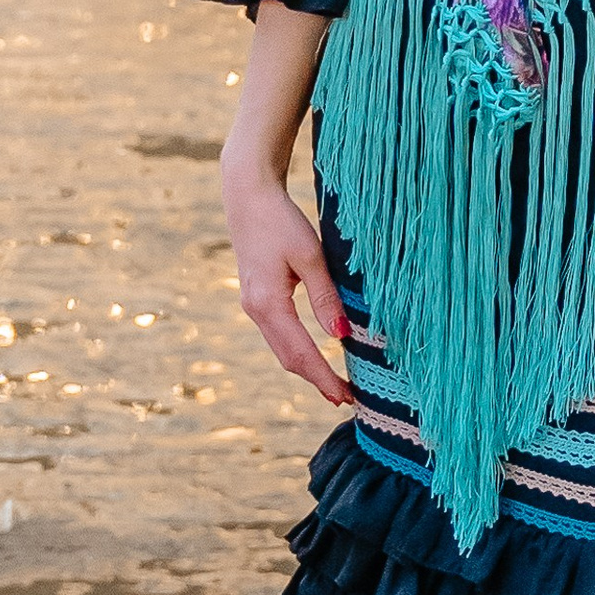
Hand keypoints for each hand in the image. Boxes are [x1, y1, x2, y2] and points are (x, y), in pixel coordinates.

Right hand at [224, 156, 348, 407]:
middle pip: (288, 358)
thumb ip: (326, 297)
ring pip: (281, 349)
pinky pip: (278, 335)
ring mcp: (252, 306)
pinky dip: (297, 350)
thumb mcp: (311, 257)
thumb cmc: (281, 221)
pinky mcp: (256, 298)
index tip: (345, 396)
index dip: (323, 377)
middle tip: (346, 398)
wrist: (248, 196)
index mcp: (268, 304)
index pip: (301, 353)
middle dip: (316, 380)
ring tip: (334, 384)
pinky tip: (314, 355)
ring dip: (307, 368)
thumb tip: (342, 336)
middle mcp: (255, 311)